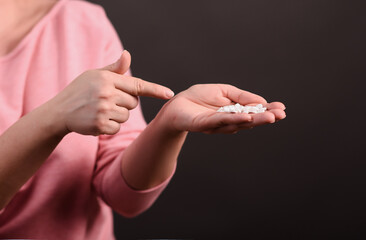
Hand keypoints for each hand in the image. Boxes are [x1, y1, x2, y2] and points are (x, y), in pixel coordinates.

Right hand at [49, 50, 173, 135]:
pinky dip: (110, 127)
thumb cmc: (80, 91)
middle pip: (134, 102)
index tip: (170, 94)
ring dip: (117, 116)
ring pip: (126, 116)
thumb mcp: (95, 75)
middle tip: (107, 101)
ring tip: (99, 111)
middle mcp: (106, 93)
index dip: (156, 90)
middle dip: (124, 103)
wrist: (59, 111)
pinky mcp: (100, 125)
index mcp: (107, 78)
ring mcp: (103, 109)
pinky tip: (97, 121)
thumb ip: (115, 69)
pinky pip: (118, 128)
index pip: (138, 85)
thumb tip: (128, 54)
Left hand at [157, 84, 285, 133]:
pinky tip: (245, 117)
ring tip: (269, 117)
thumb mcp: (224, 92)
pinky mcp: (204, 124)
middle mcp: (228, 121)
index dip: (268, 111)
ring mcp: (217, 124)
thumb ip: (241, 96)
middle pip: (249, 120)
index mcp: (234, 112)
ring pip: (238, 122)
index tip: (282, 109)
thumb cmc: (199, 97)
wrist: (177, 104)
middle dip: (265, 117)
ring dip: (254, 119)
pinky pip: (220, 121)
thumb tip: (262, 101)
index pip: (254, 112)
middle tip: (280, 115)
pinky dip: (233, 119)